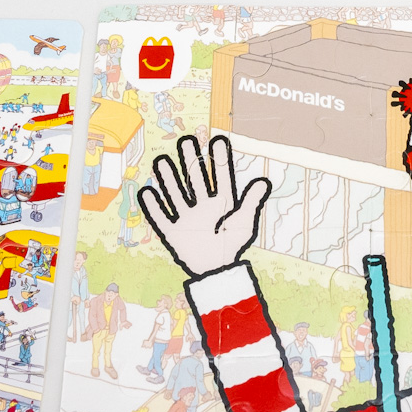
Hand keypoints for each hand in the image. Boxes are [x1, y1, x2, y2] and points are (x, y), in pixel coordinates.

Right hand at [139, 135, 268, 278]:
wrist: (217, 272)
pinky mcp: (174, 233)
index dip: (219, 159)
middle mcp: (202, 206)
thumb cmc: (232, 246)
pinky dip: (154, 207)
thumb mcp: (244, 222)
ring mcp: (187, 218)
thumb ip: (252, 201)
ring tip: (162, 160)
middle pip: (195, 179)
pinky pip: (161, 219)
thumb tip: (263, 181)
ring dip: (169, 178)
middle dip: (190, 161)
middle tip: (186, 140)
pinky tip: (147, 192)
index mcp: (221, 202)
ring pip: (176, 194)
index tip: (217, 140)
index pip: (220, 176)